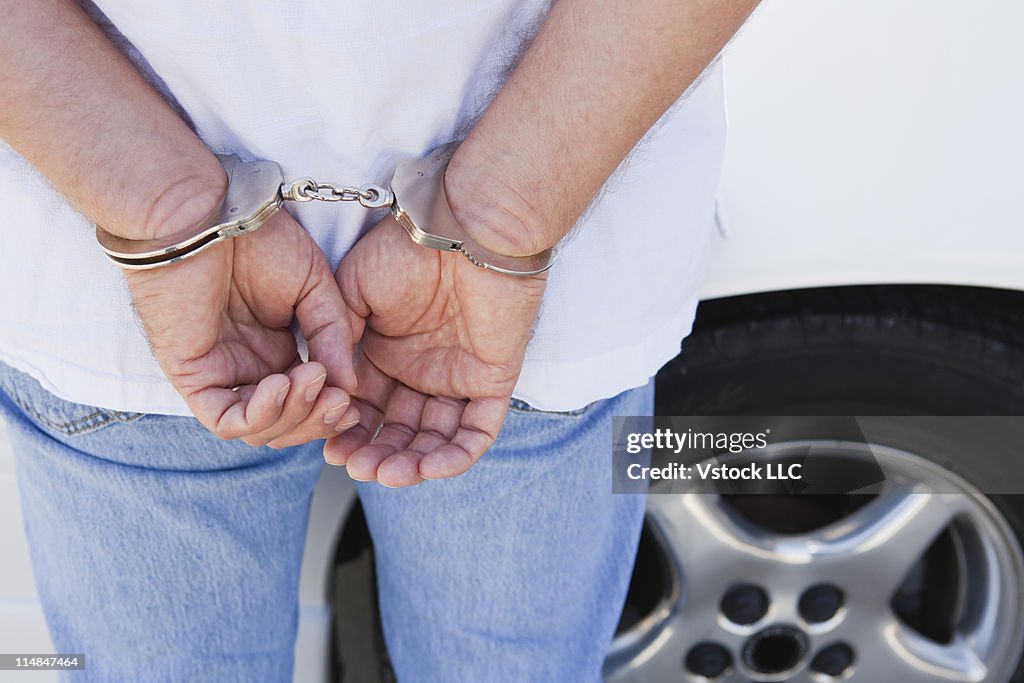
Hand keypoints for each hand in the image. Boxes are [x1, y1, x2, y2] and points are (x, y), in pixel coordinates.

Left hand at [125, 210, 360, 446]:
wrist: (208, 213)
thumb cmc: (258, 237)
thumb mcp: (315, 287)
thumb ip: (333, 335)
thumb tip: (349, 387)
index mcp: (278, 349)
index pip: (308, 402)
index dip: (331, 409)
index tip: (354, 399)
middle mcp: (250, 366)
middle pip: (287, 424)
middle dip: (317, 419)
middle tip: (340, 400)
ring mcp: (221, 372)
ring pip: (259, 428)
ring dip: (294, 415)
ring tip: (314, 380)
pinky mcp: (192, 374)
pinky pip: (224, 419)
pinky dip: (258, 414)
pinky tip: (282, 384)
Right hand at [324, 215, 546, 486]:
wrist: (464, 226)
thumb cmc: (406, 247)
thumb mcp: (350, 291)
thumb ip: (335, 338)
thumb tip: (328, 388)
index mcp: (386, 353)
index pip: (365, 407)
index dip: (347, 430)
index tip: (327, 447)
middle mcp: (421, 371)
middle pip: (398, 429)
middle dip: (376, 453)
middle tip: (355, 467)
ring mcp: (458, 378)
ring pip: (435, 438)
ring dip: (411, 463)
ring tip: (385, 473)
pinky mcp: (492, 380)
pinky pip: (477, 432)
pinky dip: (455, 456)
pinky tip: (428, 468)